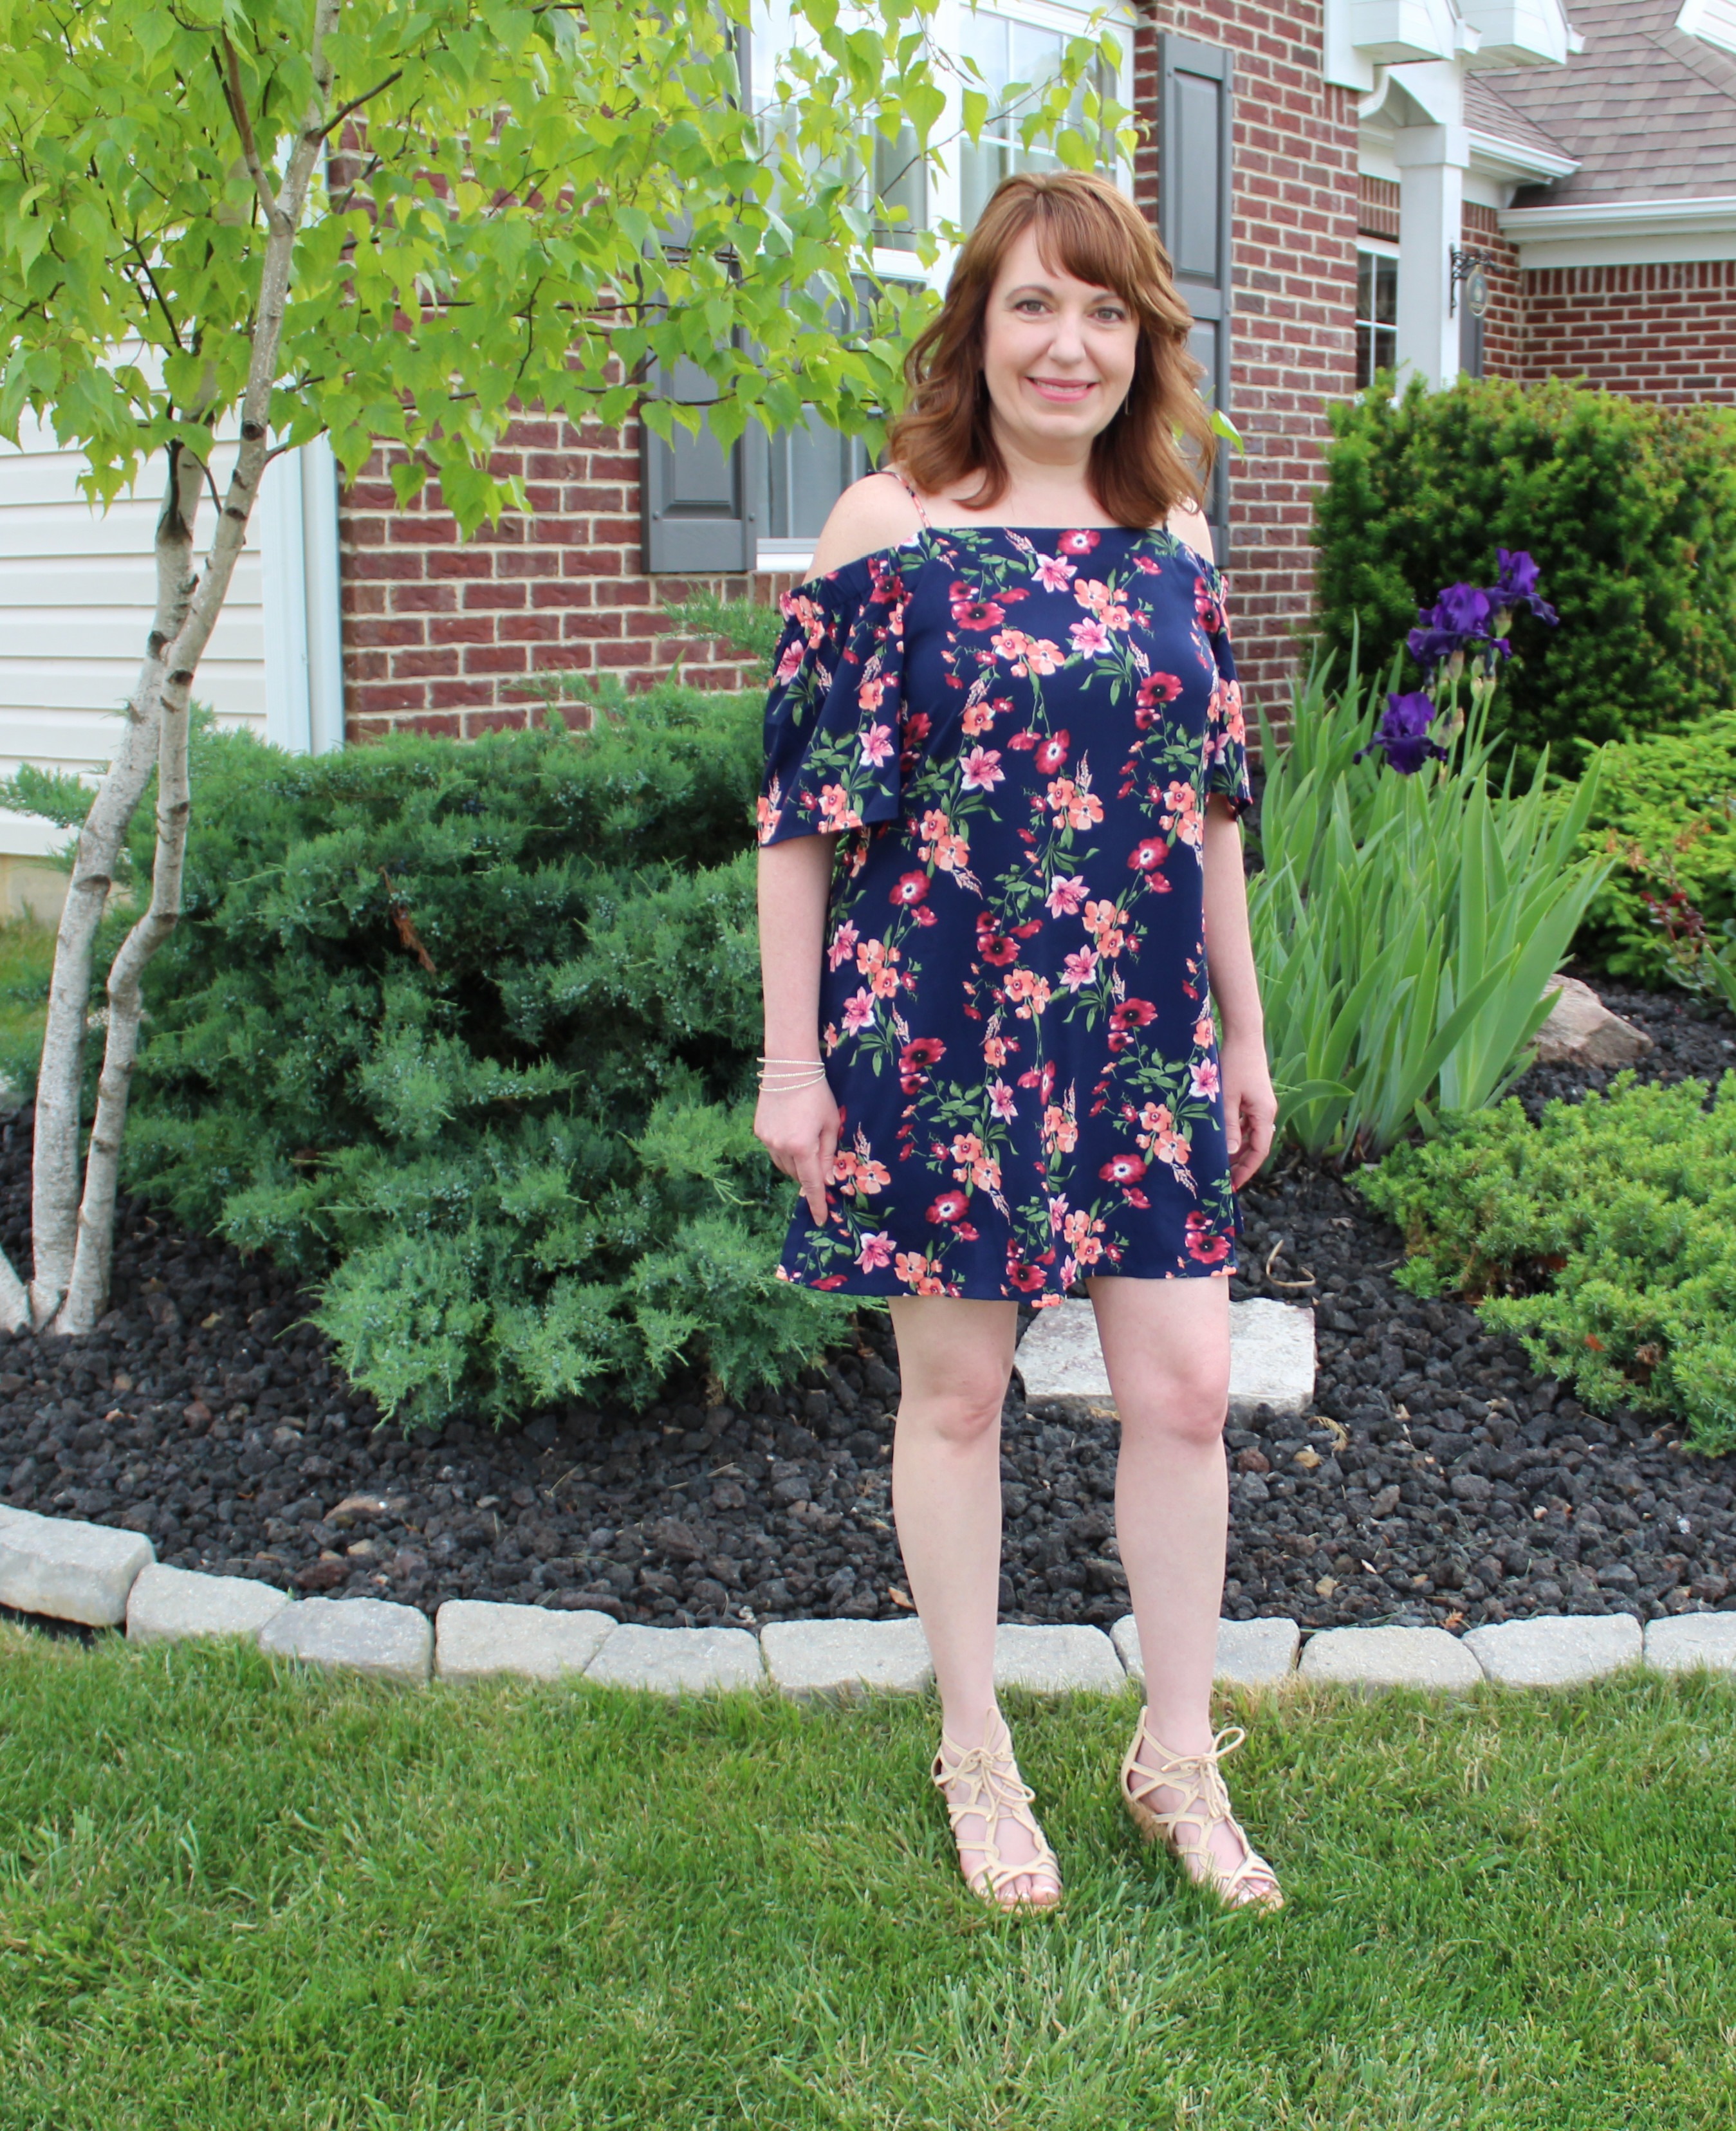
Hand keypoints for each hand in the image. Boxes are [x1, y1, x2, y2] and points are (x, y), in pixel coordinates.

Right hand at [754, 1075, 840, 1225]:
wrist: (788, 1068)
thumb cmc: (817, 1094)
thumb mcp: (831, 1124)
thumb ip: (829, 1154)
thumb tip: (827, 1180)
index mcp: (803, 1147)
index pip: (811, 1184)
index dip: (817, 1203)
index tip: (819, 1219)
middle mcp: (781, 1147)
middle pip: (796, 1175)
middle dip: (808, 1175)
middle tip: (819, 1163)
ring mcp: (767, 1140)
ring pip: (783, 1165)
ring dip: (795, 1164)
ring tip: (805, 1144)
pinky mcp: (759, 1131)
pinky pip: (773, 1150)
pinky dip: (784, 1150)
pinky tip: (791, 1132)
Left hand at [1219, 1033, 1275, 1190]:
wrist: (1244, 1036)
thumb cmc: (1235, 1064)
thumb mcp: (1227, 1097)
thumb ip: (1229, 1125)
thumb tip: (1231, 1153)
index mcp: (1265, 1114)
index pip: (1260, 1151)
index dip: (1247, 1170)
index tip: (1233, 1185)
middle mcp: (1267, 1112)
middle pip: (1256, 1145)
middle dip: (1241, 1164)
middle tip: (1224, 1180)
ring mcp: (1261, 1105)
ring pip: (1250, 1135)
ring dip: (1237, 1150)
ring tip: (1220, 1164)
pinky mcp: (1253, 1098)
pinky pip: (1246, 1123)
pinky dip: (1236, 1135)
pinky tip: (1222, 1141)